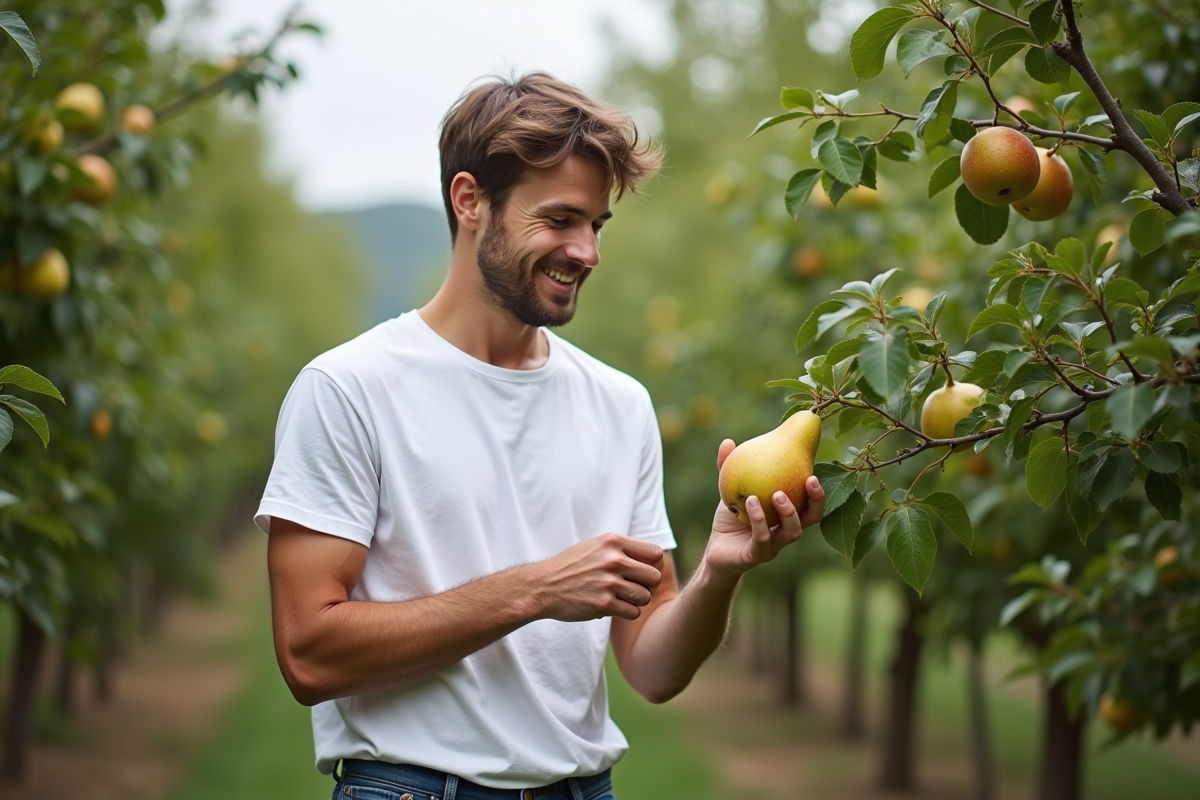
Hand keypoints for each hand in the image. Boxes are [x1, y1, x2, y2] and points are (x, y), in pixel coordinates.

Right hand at [530, 533, 663, 621]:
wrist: (543, 586)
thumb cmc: (572, 566)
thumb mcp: (595, 546)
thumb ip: (621, 549)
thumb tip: (654, 558)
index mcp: (613, 542)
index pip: (655, 554)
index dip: (652, 565)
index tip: (641, 572)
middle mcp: (613, 560)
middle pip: (655, 577)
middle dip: (647, 585)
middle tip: (633, 587)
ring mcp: (608, 583)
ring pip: (645, 597)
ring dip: (637, 600)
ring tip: (622, 598)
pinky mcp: (603, 604)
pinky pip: (633, 612)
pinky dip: (627, 612)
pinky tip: (614, 607)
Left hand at [704, 438, 824, 577]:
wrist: (716, 550)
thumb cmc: (731, 518)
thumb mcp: (731, 490)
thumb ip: (729, 468)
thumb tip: (727, 441)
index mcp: (787, 515)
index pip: (810, 502)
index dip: (817, 489)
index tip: (815, 469)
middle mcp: (785, 531)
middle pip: (811, 518)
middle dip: (815, 500)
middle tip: (809, 479)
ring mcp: (773, 546)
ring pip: (792, 532)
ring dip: (788, 512)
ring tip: (777, 494)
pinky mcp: (756, 555)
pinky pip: (762, 539)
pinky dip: (758, 520)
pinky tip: (751, 502)